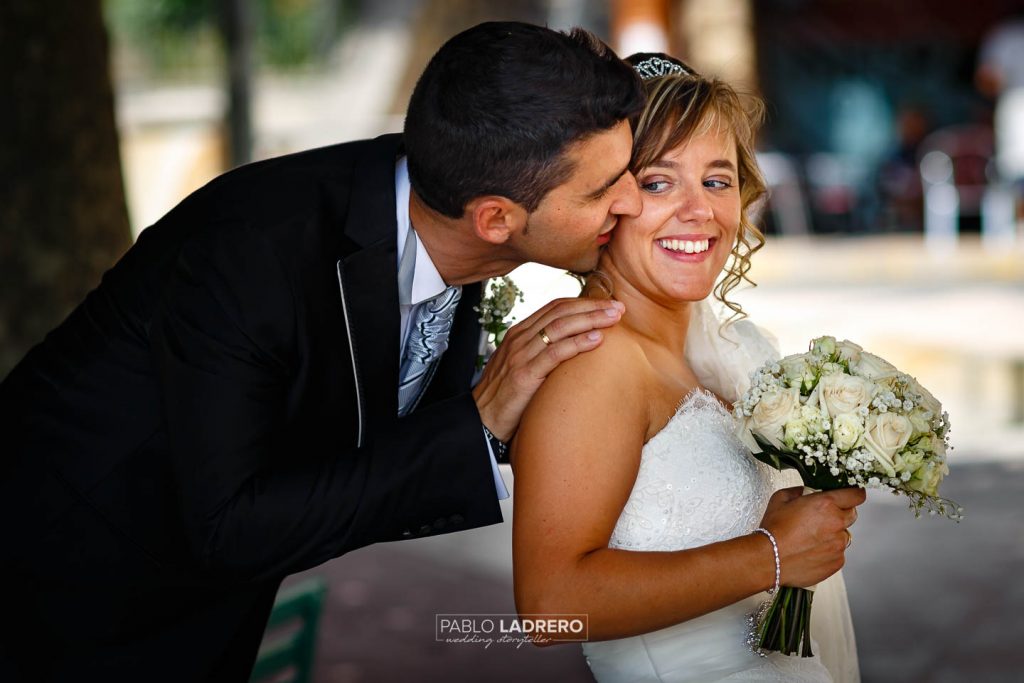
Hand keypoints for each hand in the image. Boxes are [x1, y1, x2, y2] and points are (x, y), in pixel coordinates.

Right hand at [472, 297, 624, 440]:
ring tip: (613, 318)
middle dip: (592, 307)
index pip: (555, 307)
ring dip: (590, 320)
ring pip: (559, 327)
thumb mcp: (524, 366)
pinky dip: (577, 343)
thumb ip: (543, 353)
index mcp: (520, 334)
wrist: (482, 420)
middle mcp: (520, 339)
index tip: (607, 304)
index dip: (583, 303)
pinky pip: (555, 353)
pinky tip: (596, 339)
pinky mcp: (524, 374)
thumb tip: (574, 348)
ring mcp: (521, 355)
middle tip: (618, 307)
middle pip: (560, 312)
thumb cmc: (507, 396)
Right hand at [758, 486, 864, 587]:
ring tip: (811, 539)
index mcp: (826, 504)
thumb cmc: (773, 530)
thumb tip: (805, 492)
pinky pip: (838, 553)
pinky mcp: (836, 562)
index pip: (856, 495)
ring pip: (843, 536)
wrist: (768, 559)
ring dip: (833, 535)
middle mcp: (836, 523)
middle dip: (840, 514)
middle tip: (821, 518)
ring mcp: (838, 545)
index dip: (853, 494)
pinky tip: (811, 551)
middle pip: (852, 515)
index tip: (850, 496)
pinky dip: (828, 552)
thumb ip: (798, 491)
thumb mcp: (780, 498)